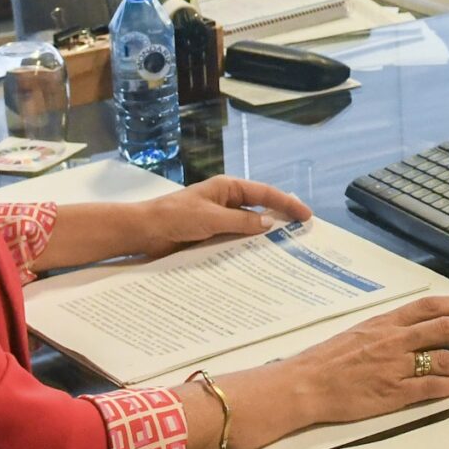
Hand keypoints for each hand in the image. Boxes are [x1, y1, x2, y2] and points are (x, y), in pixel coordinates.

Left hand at [138, 174, 311, 250]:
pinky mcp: (210, 235)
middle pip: (259, 209)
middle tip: (302, 233)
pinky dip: (247, 247)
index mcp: (226, 188)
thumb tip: (269, 224)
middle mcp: (225, 202)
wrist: (143, 232)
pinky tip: (258, 259)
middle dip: (280, 219)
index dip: (286, 203)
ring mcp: (218, 219)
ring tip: (286, 249)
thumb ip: (241, 222)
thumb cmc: (175, 217)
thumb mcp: (211, 219)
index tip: (305, 215)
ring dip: (264, 237)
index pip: (263, 194)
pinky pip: (234, 240)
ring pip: (248, 227)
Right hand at [283, 294, 448, 424]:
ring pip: (442, 359)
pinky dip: (448, 387)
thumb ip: (386, 331)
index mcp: (384, 323)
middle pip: (444, 330)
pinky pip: (428, 388)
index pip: (428, 307)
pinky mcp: (392, 393)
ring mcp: (394, 367)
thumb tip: (411, 332)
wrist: (305, 384)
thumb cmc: (325, 360)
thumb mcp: (357, 334)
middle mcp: (393, 340)